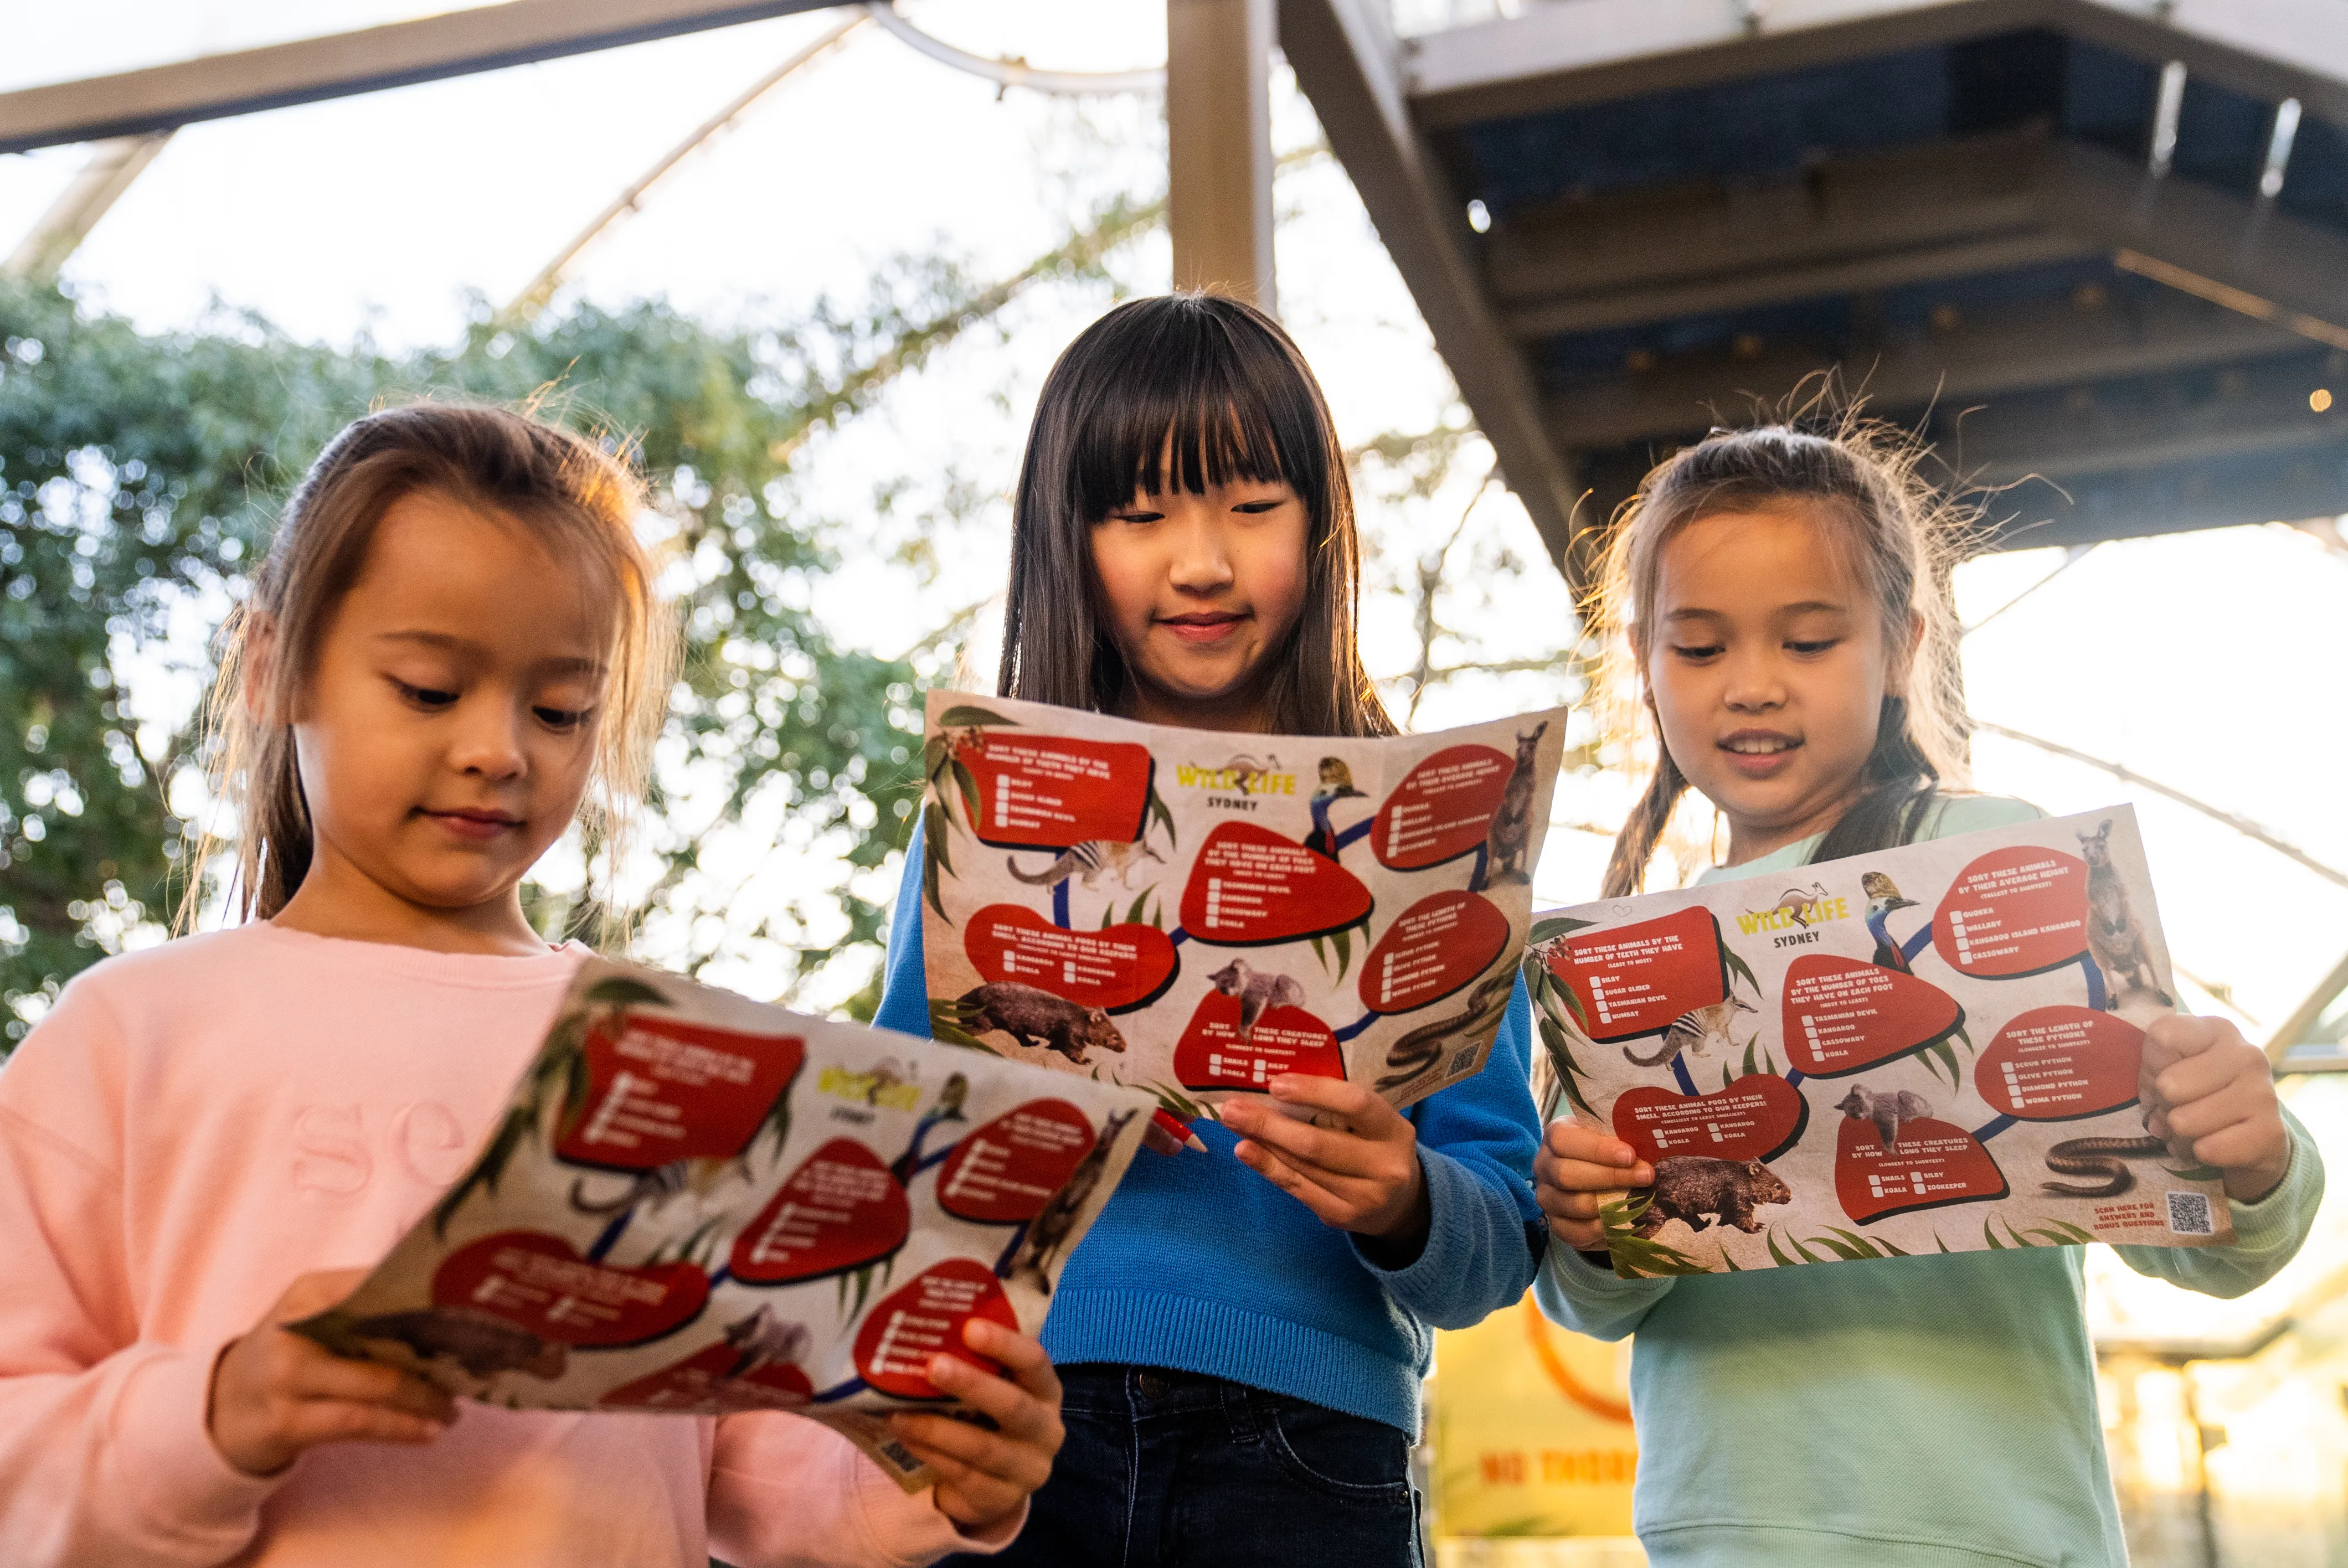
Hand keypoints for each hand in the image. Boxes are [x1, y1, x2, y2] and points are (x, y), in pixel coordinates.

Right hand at [207, 1269, 457, 1477]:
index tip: (470, 1313)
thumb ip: (368, 1310)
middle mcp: (294, 1329)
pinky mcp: (285, 1423)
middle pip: (384, 1339)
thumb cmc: (291, 1358)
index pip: (378, 1284)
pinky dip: (400, 1427)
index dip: (428, 1299)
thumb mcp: (316, 1321)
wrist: (221, 1407)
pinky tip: (427, 1431)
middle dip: (435, 1358)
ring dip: (424, 1400)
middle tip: (472, 1371)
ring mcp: (285, 1377)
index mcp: (309, 1291)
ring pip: (376, 1387)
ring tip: (453, 1410)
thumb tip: (448, 1313)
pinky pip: (358, 1423)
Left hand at [887, 1320, 1063, 1535]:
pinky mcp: (1001, 1498)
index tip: (969, 1327)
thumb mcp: (994, 1388)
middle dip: (971, 1384)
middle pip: (1013, 1406)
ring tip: (897, 1412)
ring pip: (981, 1447)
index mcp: (1046, 1391)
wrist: (995, 1480)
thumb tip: (923, 1327)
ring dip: (935, 1428)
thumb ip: (975, 1363)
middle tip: (933, 1365)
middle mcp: (1046, 1430)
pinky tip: (905, 1436)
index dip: (1005, 1344)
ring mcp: (1027, 1469)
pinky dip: (930, 1453)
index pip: (1035, 1361)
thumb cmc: (988, 1416)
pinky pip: (962, 1474)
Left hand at [1219, 1075, 1428, 1256]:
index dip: (1314, 1092)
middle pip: (1318, 1143)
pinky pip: (1297, 1188)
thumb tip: (1276, 1085)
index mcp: (1395, 1131)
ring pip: (1302, 1166)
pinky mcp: (1342, 1217)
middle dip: (1269, 1123)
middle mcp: (1385, 1166)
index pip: (1356, 1104)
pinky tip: (1246, 1151)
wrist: (1400, 1203)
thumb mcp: (1373, 1122)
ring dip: (1262, 1143)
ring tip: (1233, 1123)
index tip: (1275, 1083)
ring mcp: (1364, 1196)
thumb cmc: (1376, 1146)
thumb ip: (1339, 1106)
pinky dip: (1268, 1167)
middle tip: (1233, 1107)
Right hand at [1534, 1119, 1650, 1251]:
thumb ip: (1625, 1137)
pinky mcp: (1556, 1224)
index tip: (1630, 1155)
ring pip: (1573, 1204)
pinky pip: (1575, 1232)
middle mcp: (1544, 1166)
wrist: (1600, 1179)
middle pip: (1566, 1174)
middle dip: (1610, 1177)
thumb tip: (1652, 1149)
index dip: (1596, 1148)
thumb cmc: (1610, 1152)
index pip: (1564, 1140)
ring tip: (1639, 1201)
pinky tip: (1622, 1222)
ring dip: (1610, 1205)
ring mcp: (1546, 1197)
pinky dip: (1601, 1229)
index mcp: (1556, 1136)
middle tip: (1645, 1177)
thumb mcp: (1614, 1138)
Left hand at [2140, 1013, 2292, 1203]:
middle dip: (2164, 1106)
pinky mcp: (2271, 1132)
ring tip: (2191, 1130)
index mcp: (2217, 1030)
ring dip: (2179, 1135)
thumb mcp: (2171, 1069)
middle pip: (2169, 1084)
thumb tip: (2155, 1100)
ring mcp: (2263, 1092)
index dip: (2150, 1066)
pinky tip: (2208, 1147)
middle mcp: (2247, 1054)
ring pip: (2185, 1121)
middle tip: (2177, 1111)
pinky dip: (2199, 1154)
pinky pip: (2208, 1149)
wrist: (2250, 1137)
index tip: (2161, 1078)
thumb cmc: (2198, 1096)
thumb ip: (2154, 1067)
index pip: (2161, 1037)